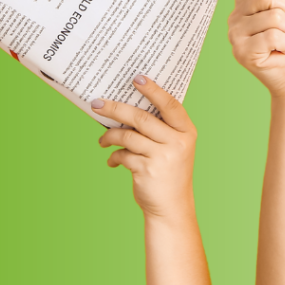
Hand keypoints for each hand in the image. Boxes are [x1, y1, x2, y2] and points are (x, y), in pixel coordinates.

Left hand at [92, 76, 198, 218]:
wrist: (171, 206)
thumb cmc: (170, 171)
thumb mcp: (175, 147)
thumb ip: (161, 130)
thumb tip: (128, 111)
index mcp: (187, 131)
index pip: (170, 104)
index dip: (153, 90)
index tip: (137, 78)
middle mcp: (177, 141)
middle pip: (142, 118)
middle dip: (116, 109)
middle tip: (97, 104)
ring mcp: (162, 156)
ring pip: (128, 136)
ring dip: (110, 136)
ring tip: (101, 140)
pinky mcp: (146, 170)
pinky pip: (123, 155)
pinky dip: (114, 156)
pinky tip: (112, 160)